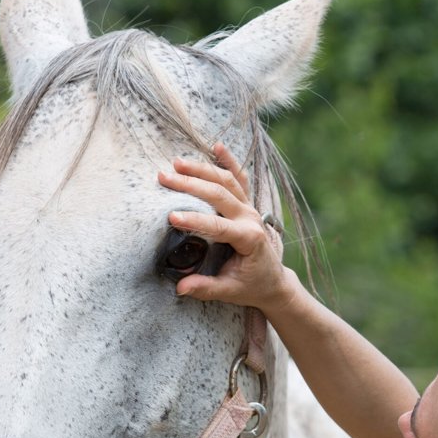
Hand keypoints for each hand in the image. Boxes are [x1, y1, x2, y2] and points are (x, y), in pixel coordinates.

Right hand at [157, 143, 297, 313]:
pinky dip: (229, 161)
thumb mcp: (230, 291)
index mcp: (249, 238)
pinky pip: (240, 178)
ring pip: (227, 181)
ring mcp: (250, 208)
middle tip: (164, 177)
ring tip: (176, 163)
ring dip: (202, 169)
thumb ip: (206, 288)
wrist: (273, 281)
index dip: (194, 220)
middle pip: (219, 194)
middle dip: (190, 184)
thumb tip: (181, 288)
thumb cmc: (252, 286)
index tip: (171, 216)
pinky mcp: (248, 205)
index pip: (218, 226)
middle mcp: (251, 218)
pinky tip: (217, 146)